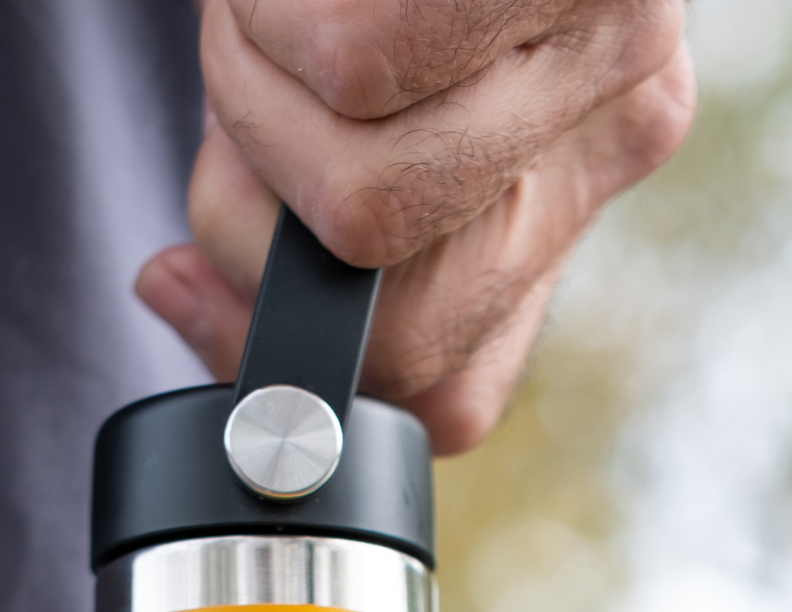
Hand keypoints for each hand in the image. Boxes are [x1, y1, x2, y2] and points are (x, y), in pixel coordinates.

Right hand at [136, 0, 695, 453]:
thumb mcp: (382, 76)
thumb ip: (326, 219)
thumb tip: (170, 293)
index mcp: (589, 169)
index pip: (449, 392)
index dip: (295, 363)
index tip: (202, 271)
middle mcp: (621, 114)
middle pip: (391, 321)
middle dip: (251, 218)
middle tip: (250, 84)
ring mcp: (603, 35)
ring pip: (362, 211)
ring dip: (249, 99)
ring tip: (272, 1)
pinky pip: (356, 66)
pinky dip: (266, 13)